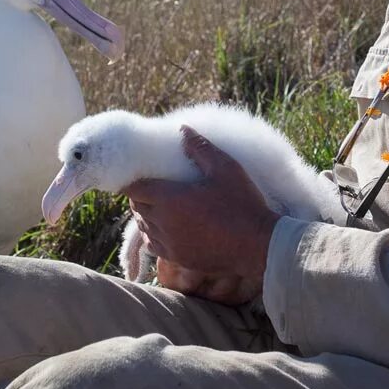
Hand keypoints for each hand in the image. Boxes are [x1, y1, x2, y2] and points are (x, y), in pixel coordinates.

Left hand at [126, 126, 279, 296]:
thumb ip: (200, 147)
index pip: (134, 189)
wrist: (258, 244)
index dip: (131, 180)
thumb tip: (182, 129)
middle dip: (139, 196)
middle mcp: (163, 223)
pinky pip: (155, 245)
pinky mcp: (179, 258)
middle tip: (151, 185)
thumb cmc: (242, 203)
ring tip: (158, 205)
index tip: (135, 173)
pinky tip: (166, 228)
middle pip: (137, 207)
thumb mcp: (225, 168)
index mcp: (170, 199)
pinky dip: (154, 234)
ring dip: (147, 215)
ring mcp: (170, 243)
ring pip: (144, 227)